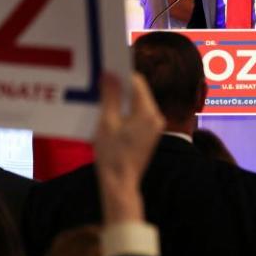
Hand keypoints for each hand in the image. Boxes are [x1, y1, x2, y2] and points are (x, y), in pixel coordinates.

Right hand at [95, 72, 165, 222]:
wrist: (120, 184)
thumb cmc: (112, 155)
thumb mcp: (106, 122)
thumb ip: (110, 96)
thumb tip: (110, 74)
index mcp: (147, 112)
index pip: (137, 82)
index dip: (121, 74)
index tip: (105, 71)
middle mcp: (155, 117)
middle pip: (138, 92)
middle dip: (119, 88)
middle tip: (100, 85)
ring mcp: (154, 127)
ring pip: (137, 104)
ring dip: (120, 100)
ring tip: (101, 100)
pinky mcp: (149, 135)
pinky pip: (137, 116)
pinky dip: (125, 112)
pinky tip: (109, 116)